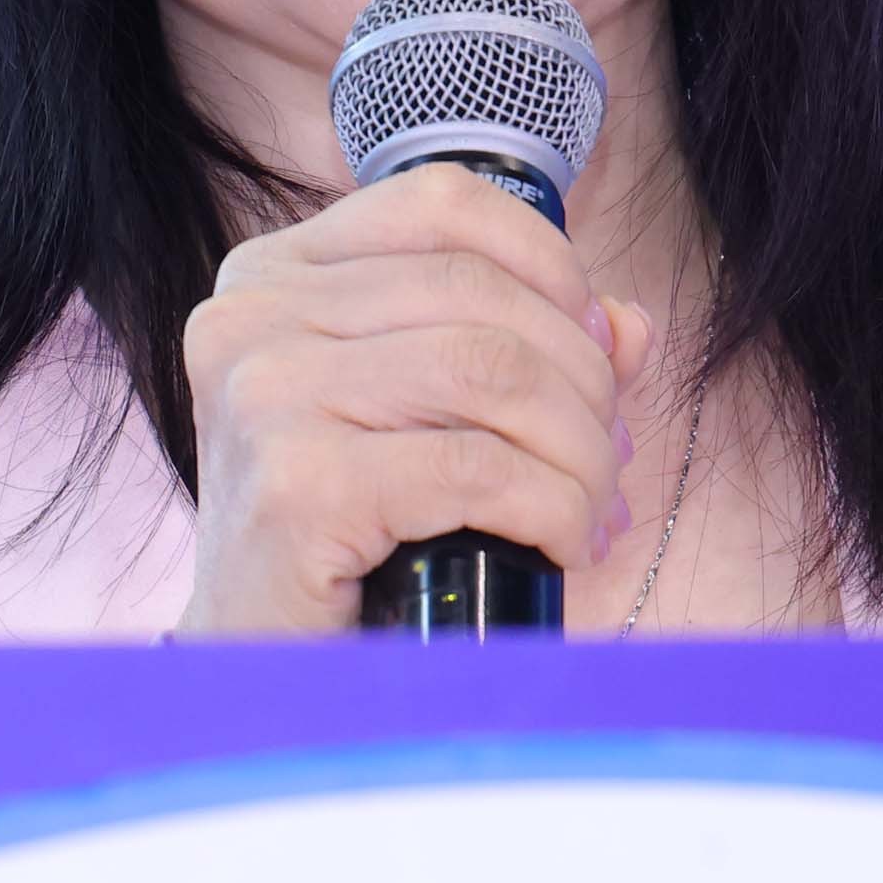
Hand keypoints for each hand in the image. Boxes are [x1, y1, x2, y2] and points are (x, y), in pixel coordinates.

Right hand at [177, 165, 655, 634]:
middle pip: (481, 297)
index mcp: (274, 277)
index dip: (549, 268)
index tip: (594, 350)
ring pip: (491, 372)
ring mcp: (265, 396)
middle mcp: (252, 319)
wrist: (264, 676)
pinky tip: (562, 544)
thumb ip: (520, 350)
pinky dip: (552, 508)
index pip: (443, 205)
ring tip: (591, 508)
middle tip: (608, 458)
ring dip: (578, 450)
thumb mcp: (426, 419)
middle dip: (582, 381)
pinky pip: (478, 468)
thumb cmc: (348, 545)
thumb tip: (629, 325)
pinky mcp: (297, 484)